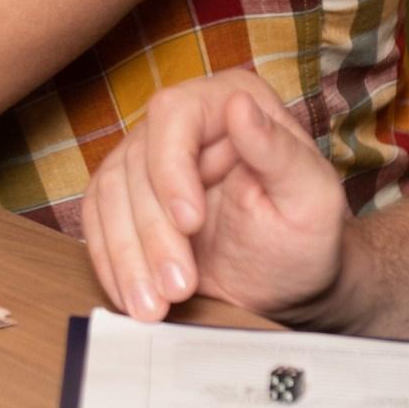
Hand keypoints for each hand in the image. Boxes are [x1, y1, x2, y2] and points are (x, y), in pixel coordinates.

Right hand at [83, 71, 347, 322]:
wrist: (285, 284)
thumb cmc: (304, 239)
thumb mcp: (310, 200)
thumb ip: (279, 152)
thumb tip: (239, 104)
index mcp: (226, 102)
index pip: (174, 115)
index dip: (171, 168)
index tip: (189, 223)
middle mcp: (179, 123)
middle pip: (136, 163)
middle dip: (153, 233)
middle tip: (179, 286)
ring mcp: (146, 159)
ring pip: (110, 196)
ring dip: (128, 257)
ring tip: (154, 306)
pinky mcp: (125, 198)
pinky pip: (98, 223)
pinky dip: (112, 265)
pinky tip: (133, 298)